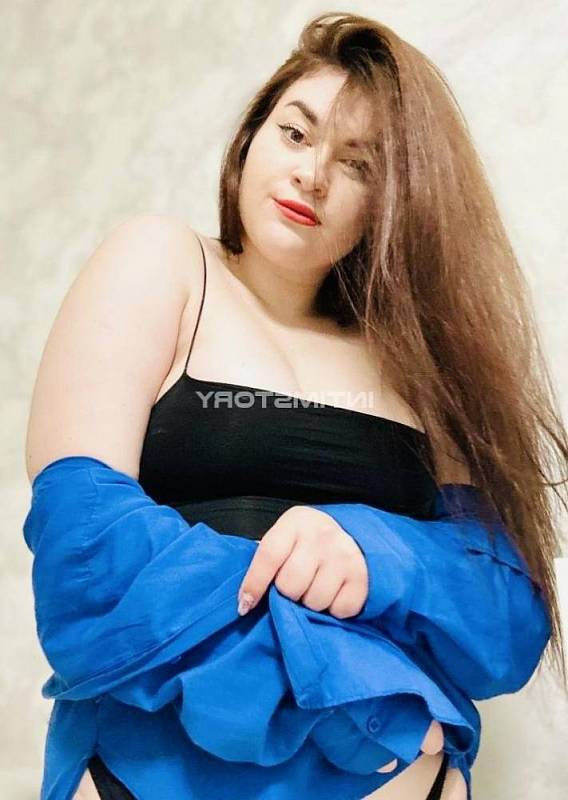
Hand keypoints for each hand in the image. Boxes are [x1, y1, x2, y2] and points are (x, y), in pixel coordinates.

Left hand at [236, 505, 444, 764]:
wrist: (351, 534)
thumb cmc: (306, 543)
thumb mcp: (286, 538)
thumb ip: (268, 562)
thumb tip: (247, 602)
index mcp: (295, 522)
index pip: (268, 556)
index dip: (253, 585)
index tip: (245, 607)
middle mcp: (321, 535)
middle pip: (290, 585)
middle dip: (288, 594)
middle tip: (294, 590)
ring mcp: (344, 554)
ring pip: (315, 601)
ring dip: (310, 604)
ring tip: (314, 589)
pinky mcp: (362, 575)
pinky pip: (340, 610)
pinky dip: (334, 610)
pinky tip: (333, 594)